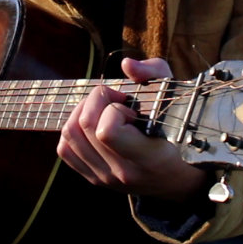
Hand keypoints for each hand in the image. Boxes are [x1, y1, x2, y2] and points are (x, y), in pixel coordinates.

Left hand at [57, 57, 206, 201]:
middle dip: (96, 100)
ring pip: (70, 135)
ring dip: (82, 112)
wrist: (176, 177)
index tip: (129, 105)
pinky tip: (93, 124)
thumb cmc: (177, 131)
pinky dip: (73, 130)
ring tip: (102, 109)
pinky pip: (65, 149)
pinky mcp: (93, 178)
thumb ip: (154, 73)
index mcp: (147, 157)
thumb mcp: (173, 96)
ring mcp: (105, 178)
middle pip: (85, 127)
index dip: (113, 108)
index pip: (107, 131)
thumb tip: (127, 64)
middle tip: (115, 99)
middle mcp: (122, 172)